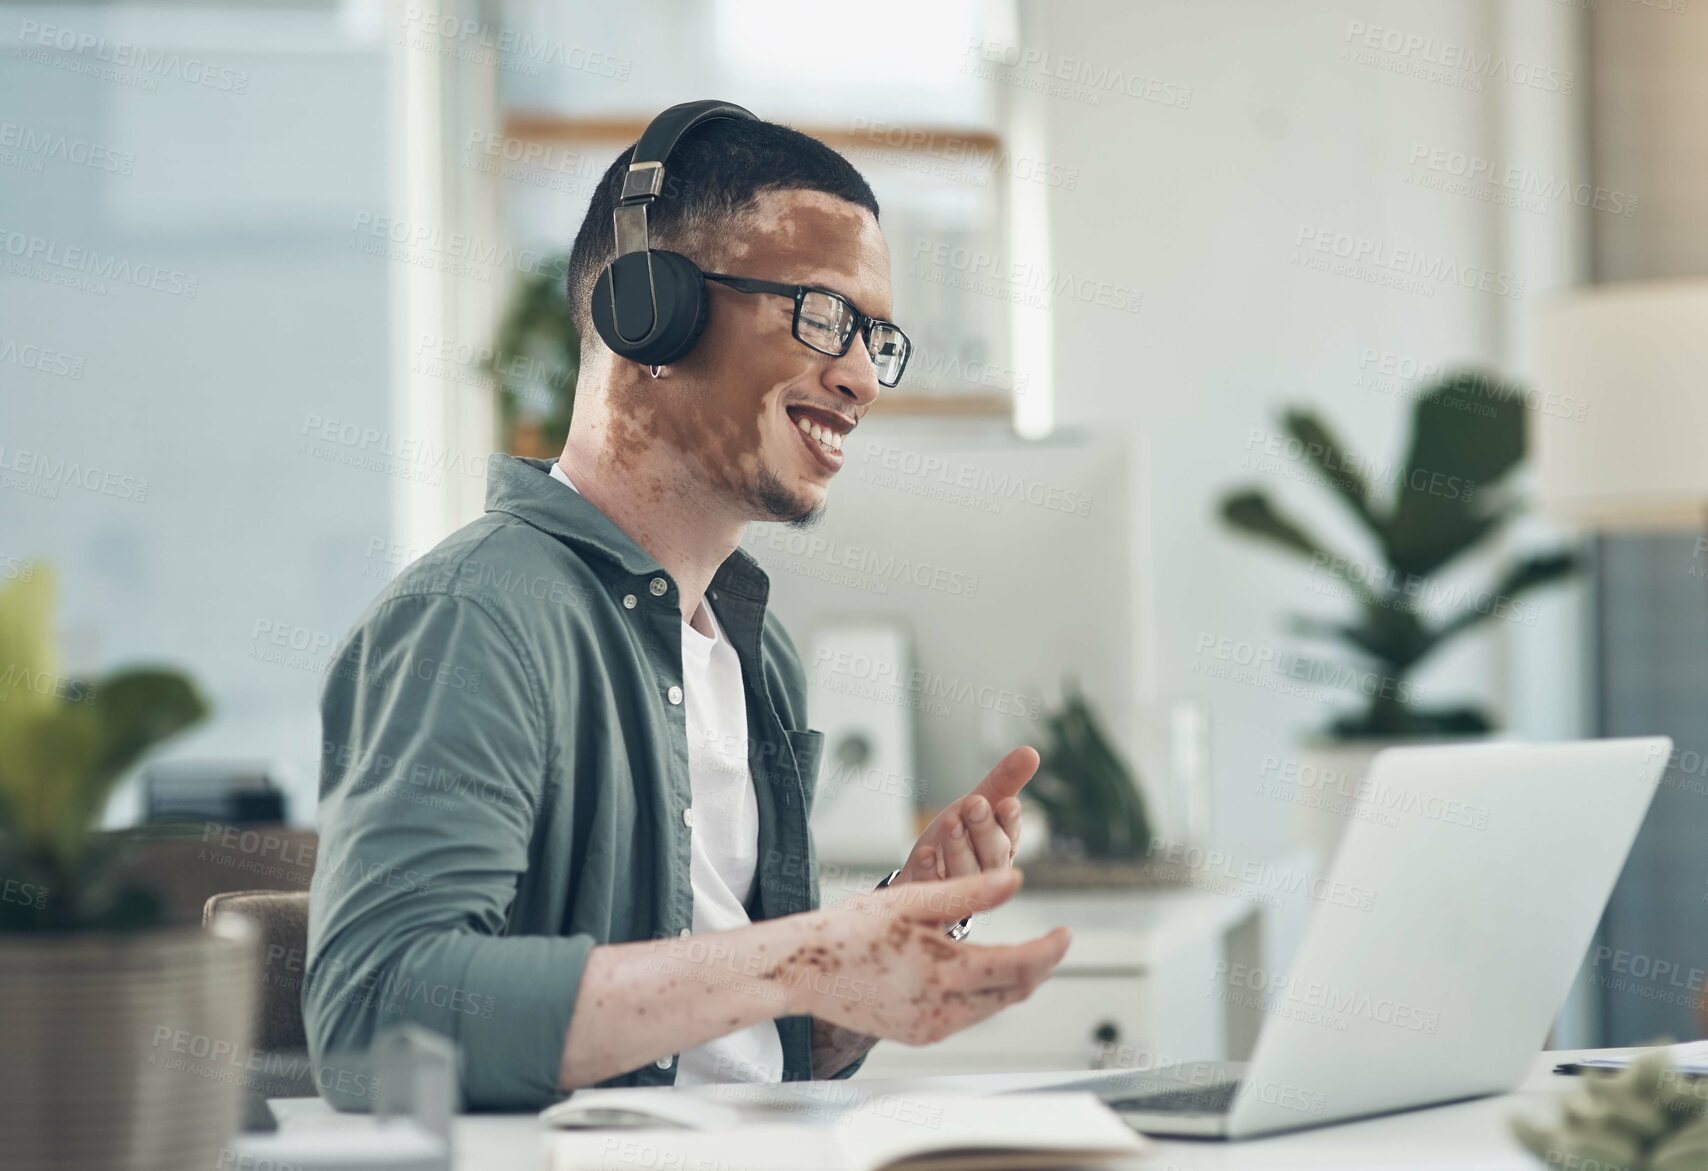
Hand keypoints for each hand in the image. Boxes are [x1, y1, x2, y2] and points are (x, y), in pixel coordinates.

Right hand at [776, 869, 1069, 1045]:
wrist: (802, 970)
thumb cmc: (850, 929)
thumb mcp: (912, 900)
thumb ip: (969, 893)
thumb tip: (1016, 880)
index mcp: (945, 972)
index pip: (1019, 967)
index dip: (1049, 951)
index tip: (1067, 933)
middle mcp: (943, 1009)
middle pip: (1013, 993)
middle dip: (1038, 968)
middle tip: (1053, 943)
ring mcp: (930, 1028)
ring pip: (992, 1008)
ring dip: (1013, 983)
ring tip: (1024, 955)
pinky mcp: (918, 1035)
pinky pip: (966, 1018)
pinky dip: (983, 996)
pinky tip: (979, 975)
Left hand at [894, 745, 1033, 884]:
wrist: (922, 867)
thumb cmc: (957, 834)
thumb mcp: (978, 802)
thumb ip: (1003, 781)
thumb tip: (1031, 751)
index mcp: (1003, 848)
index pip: (1011, 836)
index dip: (1010, 822)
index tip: (1008, 803)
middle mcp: (987, 872)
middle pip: (992, 856)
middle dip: (984, 830)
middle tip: (975, 805)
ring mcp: (962, 891)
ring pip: (965, 873)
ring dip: (959, 847)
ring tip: (951, 823)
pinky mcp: (935, 900)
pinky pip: (934, 888)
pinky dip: (930, 871)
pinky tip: (926, 853)